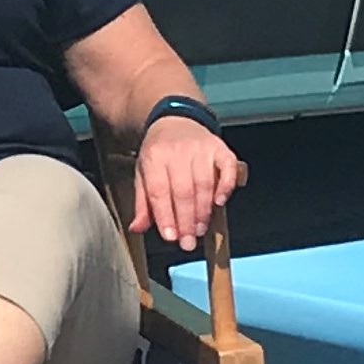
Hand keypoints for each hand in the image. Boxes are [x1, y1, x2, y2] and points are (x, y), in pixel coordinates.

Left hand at [131, 112, 243, 249]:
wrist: (176, 121)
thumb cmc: (159, 153)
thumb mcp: (143, 174)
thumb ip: (142, 203)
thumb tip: (137, 228)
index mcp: (154, 157)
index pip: (159, 191)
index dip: (165, 216)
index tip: (171, 237)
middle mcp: (177, 151)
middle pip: (183, 191)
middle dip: (186, 220)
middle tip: (188, 242)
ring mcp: (200, 148)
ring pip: (204, 183)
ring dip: (203, 210)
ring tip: (200, 230)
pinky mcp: (219, 147)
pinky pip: (227, 167)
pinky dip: (226, 186)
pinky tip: (220, 202)